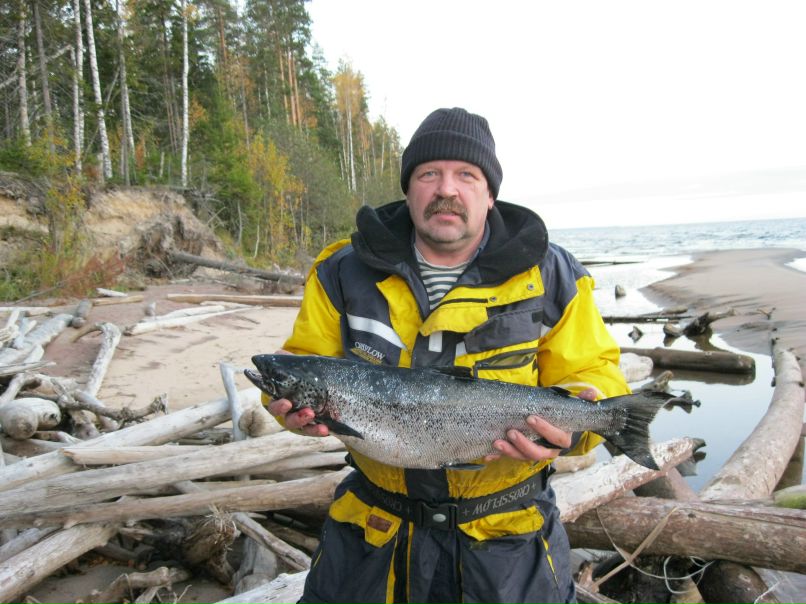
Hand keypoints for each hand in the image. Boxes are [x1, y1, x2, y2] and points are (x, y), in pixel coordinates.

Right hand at [265, 349, 328, 436]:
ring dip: (308, 425)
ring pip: (301, 427)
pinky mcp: (314, 425)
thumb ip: (289, 362)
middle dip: (295, 418)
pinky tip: (326, 429)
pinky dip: (319, 430)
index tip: (286, 402)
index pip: (274, 405)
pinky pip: (315, 430)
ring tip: (318, 421)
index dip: (278, 406)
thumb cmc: (303, 377)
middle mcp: (290, 413)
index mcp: (281, 399)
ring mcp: (302, 421)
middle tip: (308, 412)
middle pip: (287, 420)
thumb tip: (279, 353)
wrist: (322, 383)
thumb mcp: (299, 368)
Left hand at [485, 386, 601, 462]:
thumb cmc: (560, 417)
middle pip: (538, 453)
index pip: (556, 438)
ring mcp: (533, 453)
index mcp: (561, 440)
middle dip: (524, 444)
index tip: (531, 418)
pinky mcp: (520, 454)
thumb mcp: (570, 408)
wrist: (554, 427)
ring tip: (497, 442)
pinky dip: (497, 458)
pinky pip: (508, 459)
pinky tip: (487, 455)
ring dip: (509, 452)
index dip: (544, 430)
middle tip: (512, 431)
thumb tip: (593, 392)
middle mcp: (548, 450)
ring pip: (523, 457)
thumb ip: (581, 400)